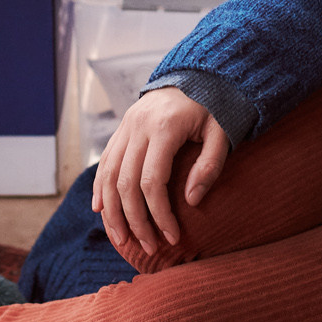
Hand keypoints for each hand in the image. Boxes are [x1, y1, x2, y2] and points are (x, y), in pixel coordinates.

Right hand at [91, 87, 228, 256]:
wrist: (196, 74)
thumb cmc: (214, 107)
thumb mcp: (222, 133)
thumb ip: (210, 166)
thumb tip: (191, 201)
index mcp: (164, 128)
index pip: (152, 182)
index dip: (159, 215)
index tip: (172, 237)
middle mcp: (138, 127)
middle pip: (125, 183)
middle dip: (134, 220)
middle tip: (148, 247)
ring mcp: (126, 126)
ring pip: (108, 175)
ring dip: (111, 211)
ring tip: (121, 239)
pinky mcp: (121, 129)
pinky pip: (104, 162)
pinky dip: (100, 188)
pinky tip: (100, 210)